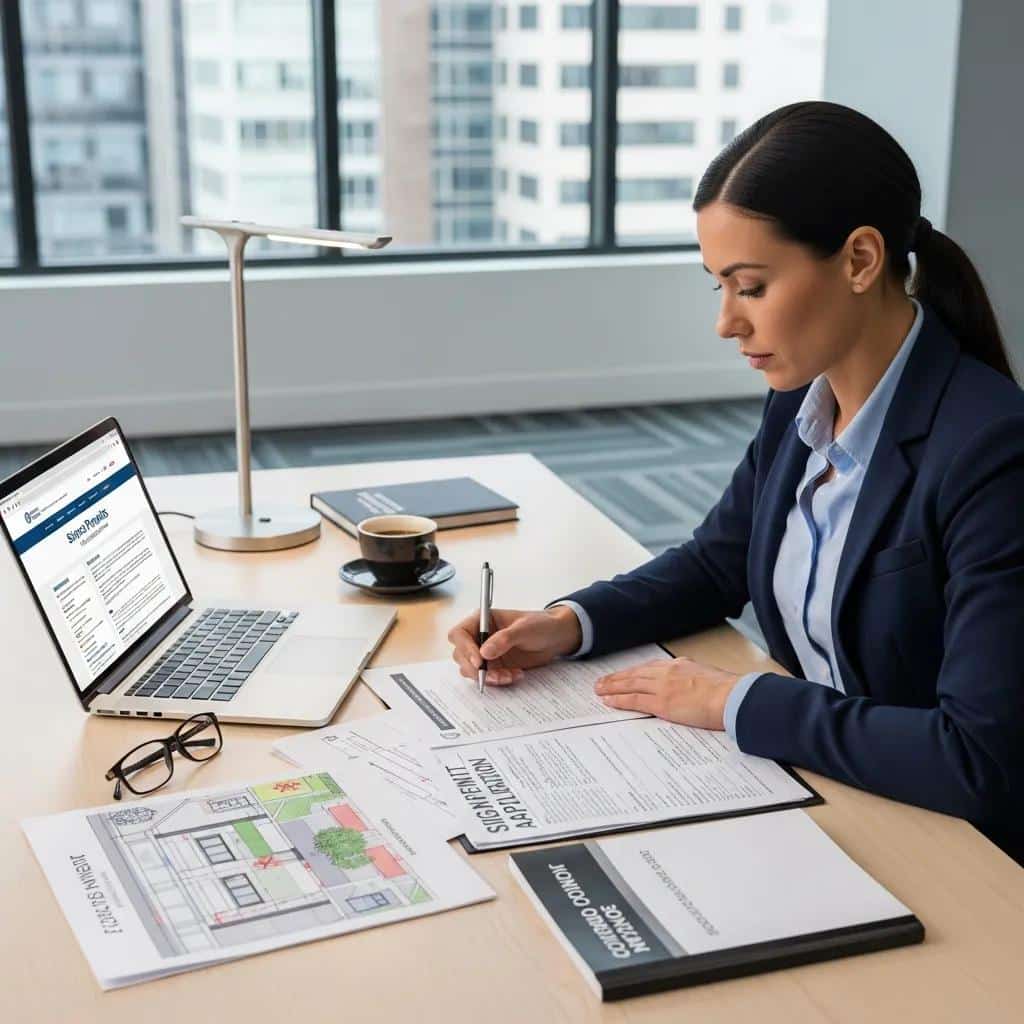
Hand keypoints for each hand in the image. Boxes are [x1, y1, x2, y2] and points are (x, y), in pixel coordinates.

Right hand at [447, 606, 582, 684]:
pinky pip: (487, 678)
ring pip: (471, 670)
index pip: (460, 634)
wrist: (555, 638)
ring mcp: (485, 653)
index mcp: (482, 620)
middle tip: (495, 675)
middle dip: (476, 669)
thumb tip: (484, 652)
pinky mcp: (494, 666)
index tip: (480, 661)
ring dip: (488, 677)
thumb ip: (505, 639)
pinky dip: (499, 680)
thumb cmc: (540, 625)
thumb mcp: (525, 628)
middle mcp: (479, 636)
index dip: (465, 648)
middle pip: (461, 655)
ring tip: (509, 675)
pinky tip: (515, 675)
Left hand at [593, 655, 739, 730]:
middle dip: (617, 678)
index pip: (650, 668)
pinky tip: (609, 701)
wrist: (732, 697)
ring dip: (612, 687)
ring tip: (599, 690)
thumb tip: (691, 687)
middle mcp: (668, 672)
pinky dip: (619, 700)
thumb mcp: (708, 677)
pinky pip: (634, 700)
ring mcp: (663, 687)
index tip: (624, 675)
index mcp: (680, 665)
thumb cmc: (727, 691)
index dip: (634, 672)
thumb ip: (694, 679)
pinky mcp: (661, 703)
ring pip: (630, 684)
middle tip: (602, 681)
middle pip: (635, 674)